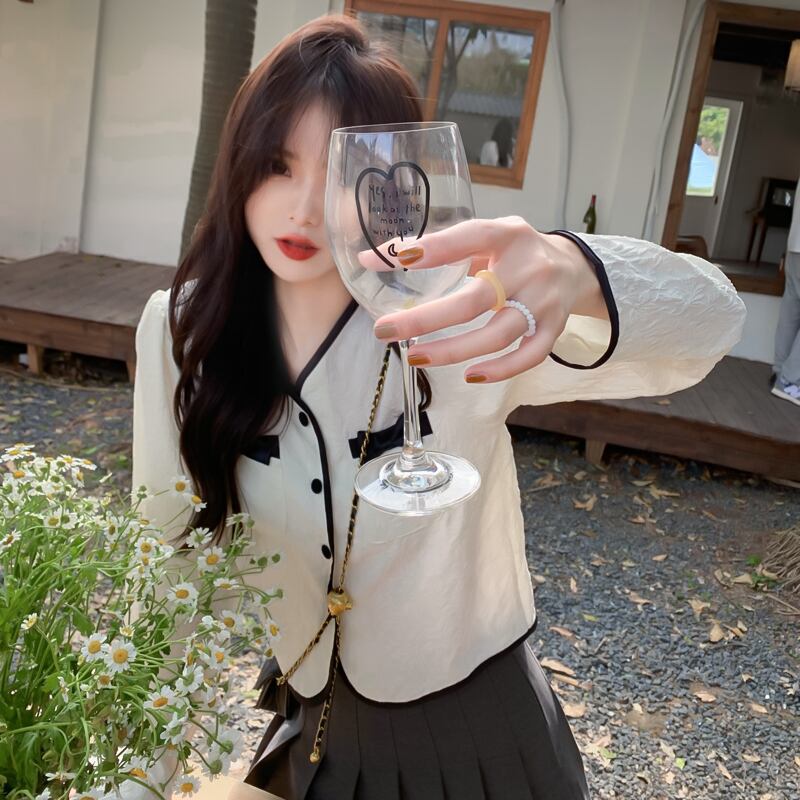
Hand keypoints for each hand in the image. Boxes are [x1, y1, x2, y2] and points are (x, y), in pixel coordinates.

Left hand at [371, 217, 608, 381]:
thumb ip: (441, 246)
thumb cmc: (515, 252)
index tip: (396, 258)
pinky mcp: (554, 328)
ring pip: (498, 334)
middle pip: (475, 299)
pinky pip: (529, 356)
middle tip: (385, 329)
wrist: (574, 267)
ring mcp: (544, 302)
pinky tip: (469, 377)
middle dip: (426, 318)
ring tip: (415, 356)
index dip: (434, 249)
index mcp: (508, 234)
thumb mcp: (486, 237)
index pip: (469, 237)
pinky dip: (501, 370)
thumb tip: (374, 259)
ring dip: (454, 350)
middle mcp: (530, 268)